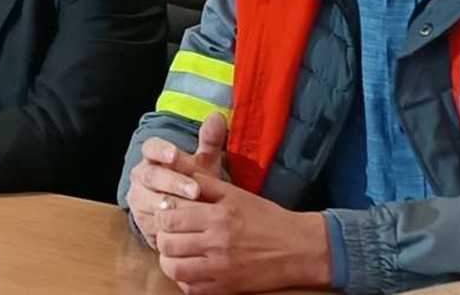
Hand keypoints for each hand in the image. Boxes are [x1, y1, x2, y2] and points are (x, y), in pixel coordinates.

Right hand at [127, 112, 227, 246]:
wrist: (181, 213)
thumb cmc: (193, 182)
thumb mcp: (203, 163)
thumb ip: (210, 141)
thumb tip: (217, 116)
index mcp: (152, 157)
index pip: (150, 148)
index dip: (161, 151)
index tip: (174, 155)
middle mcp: (140, 177)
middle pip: (150, 176)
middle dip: (173, 183)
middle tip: (195, 190)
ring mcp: (138, 200)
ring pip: (150, 201)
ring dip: (173, 206)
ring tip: (195, 210)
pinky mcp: (142, 222)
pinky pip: (153, 223)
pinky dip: (170, 225)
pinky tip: (187, 227)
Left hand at [155, 175, 330, 294]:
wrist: (296, 248)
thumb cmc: (267, 218)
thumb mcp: (237, 194)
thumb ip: (207, 184)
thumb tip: (180, 175)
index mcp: (218, 215)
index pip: (170, 217)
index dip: (163, 214)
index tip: (168, 213)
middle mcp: (216, 243)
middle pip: (167, 243)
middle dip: (163, 236)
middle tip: (170, 232)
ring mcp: (219, 268)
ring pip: (174, 268)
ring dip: (169, 259)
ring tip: (176, 252)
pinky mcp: (225, 288)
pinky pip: (190, 288)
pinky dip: (184, 279)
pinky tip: (190, 267)